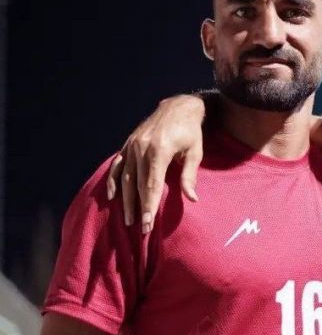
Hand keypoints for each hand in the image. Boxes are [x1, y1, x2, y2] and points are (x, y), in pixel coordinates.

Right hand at [106, 95, 205, 232]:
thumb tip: (192, 199)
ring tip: (128, 219)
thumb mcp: (195, 152)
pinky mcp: (128, 143)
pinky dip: (113, 180)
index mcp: (159, 150)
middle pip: (136, 184)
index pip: (151, 184)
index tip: (147, 224)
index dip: (148, 206)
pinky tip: (112, 196)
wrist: (178, 106)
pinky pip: (117, 165)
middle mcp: (141, 148)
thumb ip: (190, 175)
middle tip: (140, 228)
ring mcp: (132, 145)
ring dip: (125, 199)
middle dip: (138, 207)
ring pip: (124, 177)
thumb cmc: (190, 131)